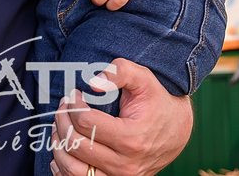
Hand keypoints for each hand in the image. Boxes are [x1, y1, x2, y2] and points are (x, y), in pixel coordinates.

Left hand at [49, 59, 191, 175]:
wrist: (177, 130)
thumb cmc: (157, 101)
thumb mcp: (144, 78)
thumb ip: (120, 71)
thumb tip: (93, 82)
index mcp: (132, 138)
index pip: (86, 123)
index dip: (73, 106)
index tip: (73, 94)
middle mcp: (126, 164)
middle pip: (78, 145)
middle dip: (63, 121)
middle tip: (63, 106)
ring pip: (74, 170)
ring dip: (60, 146)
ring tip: (61, 127)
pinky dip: (65, 169)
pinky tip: (63, 151)